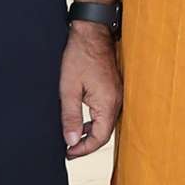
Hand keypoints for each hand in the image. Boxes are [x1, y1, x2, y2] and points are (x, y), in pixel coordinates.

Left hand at [60, 24, 122, 158]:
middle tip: (68, 149)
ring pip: (106, 124)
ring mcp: (117, 95)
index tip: (68, 153)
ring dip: (90, 133)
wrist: (92, 32)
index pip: (99, 138)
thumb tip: (71, 140)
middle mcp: (116, 102)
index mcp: (107, 104)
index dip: (83, 149)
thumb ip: (71, 117)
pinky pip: (106, 113)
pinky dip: (95, 121)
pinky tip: (82, 121)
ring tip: (72, 137)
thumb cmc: (80, 56)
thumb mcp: (69, 89)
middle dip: (86, 144)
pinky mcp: (114, 89)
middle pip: (104, 133)